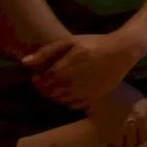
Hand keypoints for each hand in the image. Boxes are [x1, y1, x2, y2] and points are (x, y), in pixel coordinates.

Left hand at [24, 33, 143, 108]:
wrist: (122, 52)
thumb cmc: (95, 44)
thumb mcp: (70, 41)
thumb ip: (46, 52)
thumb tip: (24, 63)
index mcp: (61, 71)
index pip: (40, 83)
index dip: (36, 81)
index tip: (38, 76)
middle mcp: (69, 85)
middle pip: (49, 93)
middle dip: (45, 88)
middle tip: (49, 80)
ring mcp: (81, 94)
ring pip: (60, 100)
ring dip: (56, 95)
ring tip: (61, 85)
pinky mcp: (92, 98)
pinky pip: (73, 105)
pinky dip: (69, 101)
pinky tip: (73, 91)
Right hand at [88, 83, 146, 146]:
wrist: (102, 89)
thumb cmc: (115, 89)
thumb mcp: (133, 97)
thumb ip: (137, 109)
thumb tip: (134, 120)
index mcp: (146, 109)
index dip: (142, 134)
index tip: (137, 135)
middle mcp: (140, 120)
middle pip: (143, 139)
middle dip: (135, 142)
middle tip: (127, 143)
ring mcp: (128, 127)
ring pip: (130, 144)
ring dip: (124, 146)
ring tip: (117, 145)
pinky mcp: (115, 133)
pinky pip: (117, 145)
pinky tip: (109, 145)